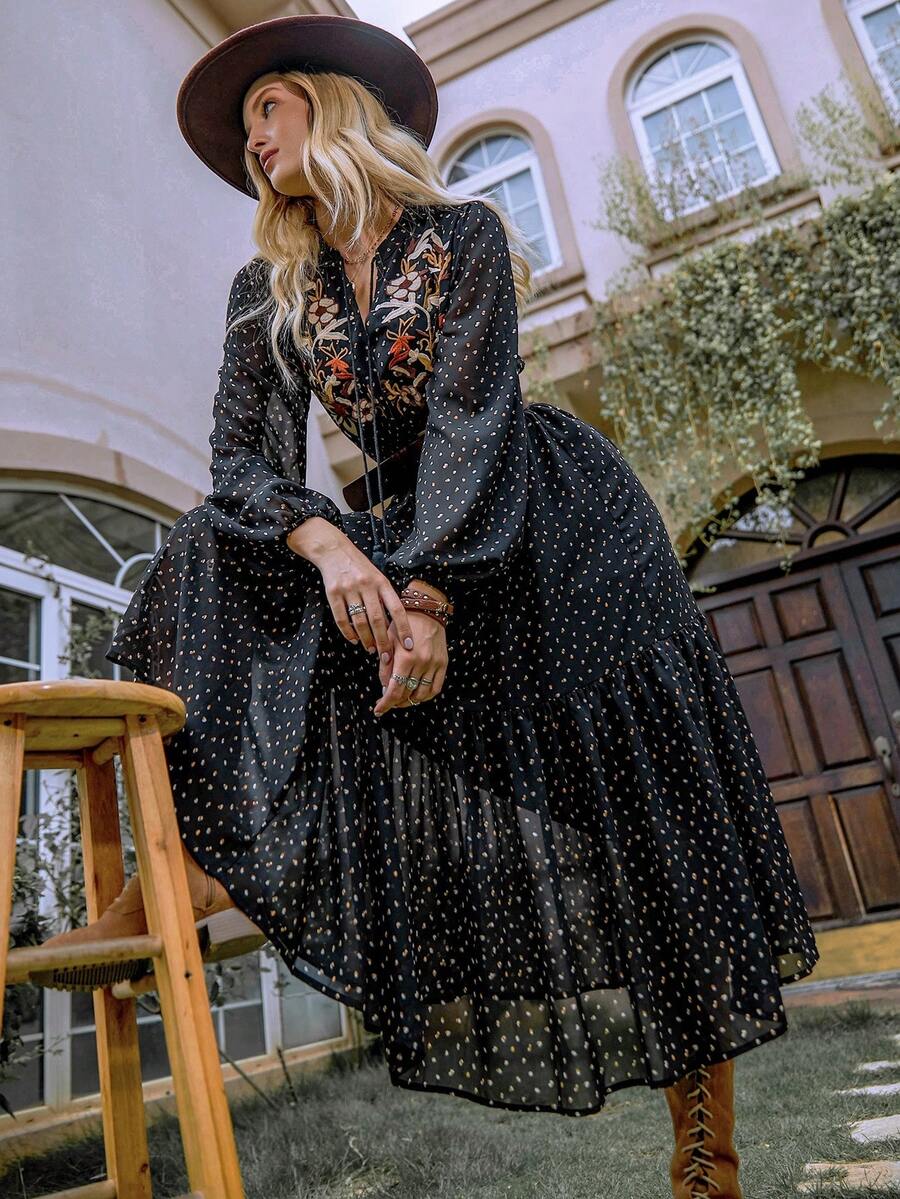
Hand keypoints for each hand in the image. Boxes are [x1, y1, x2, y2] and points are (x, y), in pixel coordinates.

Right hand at [287, 518, 415, 660]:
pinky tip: (353, 640)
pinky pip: (341, 618)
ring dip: (366, 639)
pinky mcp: (333, 593)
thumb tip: (394, 626)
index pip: (397, 608)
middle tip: (386, 657)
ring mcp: (349, 589)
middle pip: (377, 619)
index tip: (409, 645)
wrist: (333, 550)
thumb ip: (385, 597)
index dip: (404, 628)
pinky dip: (348, 632)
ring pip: (359, 621)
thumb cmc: (359, 567)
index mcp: (382, 582)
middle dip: (383, 641)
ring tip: (370, 649)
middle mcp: (366, 585)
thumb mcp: (377, 577)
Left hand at [374, 610, 447, 714]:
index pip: (394, 690)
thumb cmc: (403, 623)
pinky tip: (416, 695)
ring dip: (409, 701)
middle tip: (386, 702)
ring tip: (400, 699)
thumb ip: (385, 665)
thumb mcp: (388, 640)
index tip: (378, 710)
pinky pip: (436, 688)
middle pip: (406, 694)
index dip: (385, 704)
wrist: (426, 610)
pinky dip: (425, 696)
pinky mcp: (443, 664)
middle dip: (394, 702)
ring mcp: (434, 664)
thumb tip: (384, 686)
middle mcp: (421, 663)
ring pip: (421, 695)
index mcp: (405, 658)